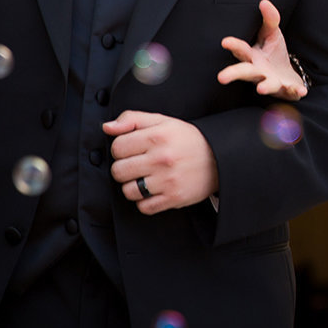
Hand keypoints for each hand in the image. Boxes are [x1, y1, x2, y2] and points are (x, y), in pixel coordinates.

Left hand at [105, 111, 219, 213]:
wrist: (219, 158)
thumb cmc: (187, 139)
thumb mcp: (162, 121)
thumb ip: (132, 119)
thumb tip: (107, 127)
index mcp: (157, 137)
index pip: (117, 147)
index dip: (121, 149)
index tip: (131, 150)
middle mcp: (161, 159)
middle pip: (118, 171)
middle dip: (124, 168)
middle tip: (137, 165)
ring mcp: (167, 181)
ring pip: (128, 191)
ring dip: (133, 186)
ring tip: (145, 178)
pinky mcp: (173, 198)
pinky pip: (144, 207)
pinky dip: (145, 201)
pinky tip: (154, 190)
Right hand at [217, 0, 307, 100]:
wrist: (286, 77)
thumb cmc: (274, 54)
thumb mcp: (272, 34)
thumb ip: (270, 19)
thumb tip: (264, 2)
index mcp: (252, 57)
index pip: (240, 50)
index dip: (233, 45)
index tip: (225, 41)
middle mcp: (258, 72)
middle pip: (244, 72)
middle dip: (233, 74)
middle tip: (221, 77)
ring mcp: (271, 82)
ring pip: (265, 85)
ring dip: (264, 87)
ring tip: (261, 88)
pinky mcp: (285, 90)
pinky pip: (290, 92)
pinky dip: (295, 92)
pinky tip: (301, 91)